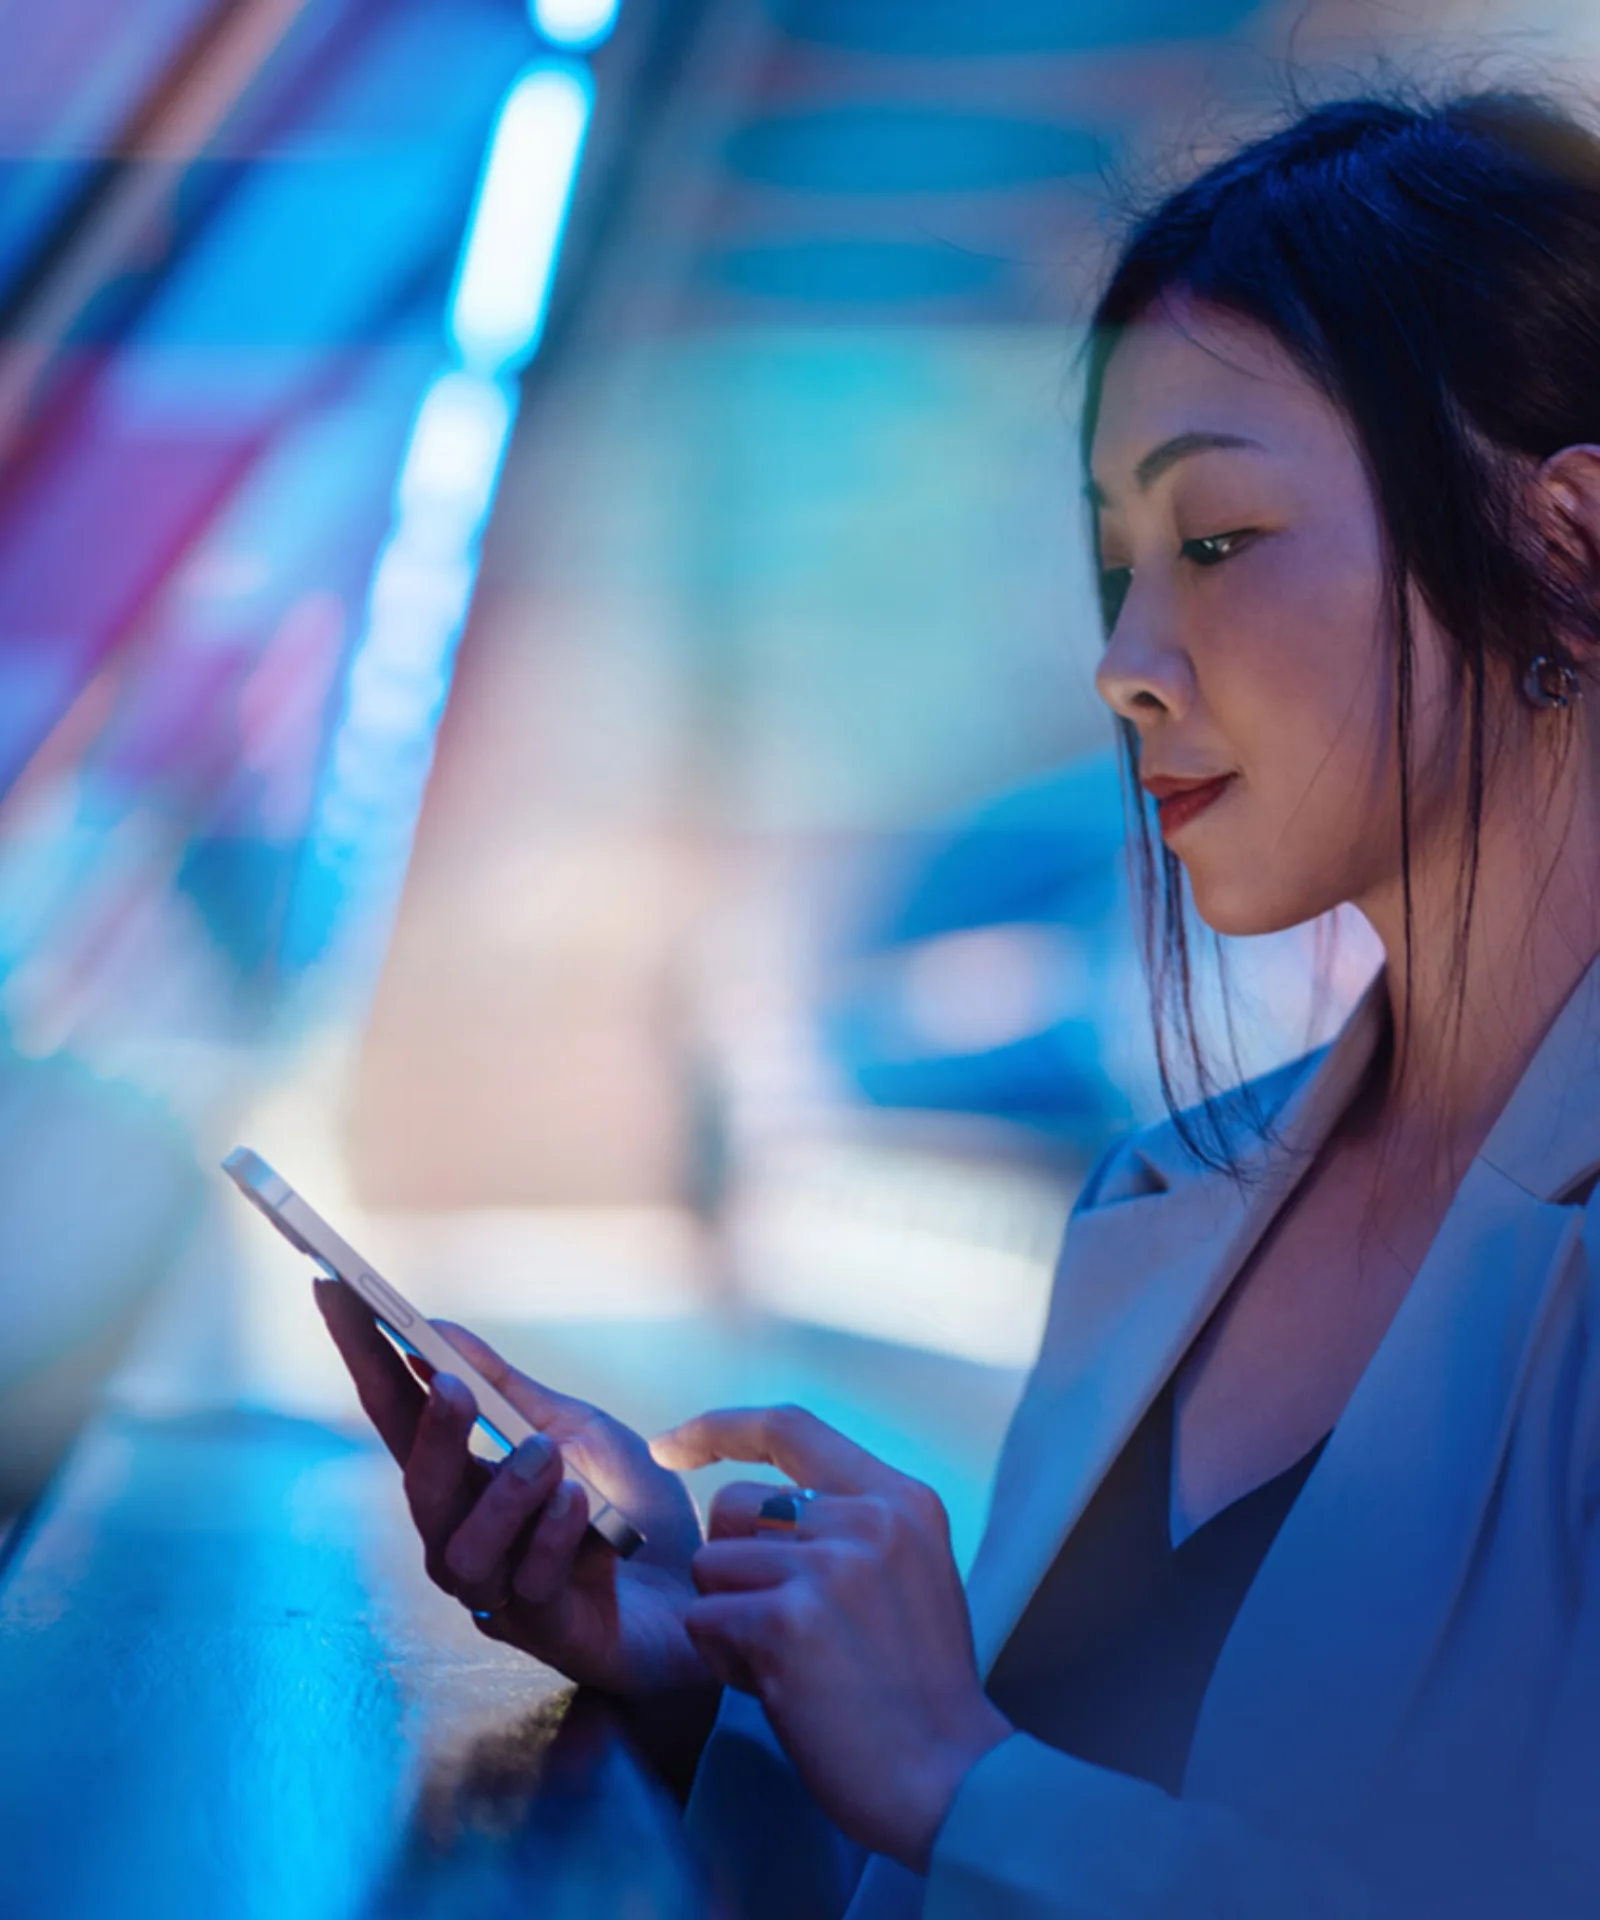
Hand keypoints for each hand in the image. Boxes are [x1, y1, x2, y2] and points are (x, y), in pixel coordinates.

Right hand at [314, 1279, 709, 1700]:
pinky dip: (555, 1536)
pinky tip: (582, 1506)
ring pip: (462, 1548)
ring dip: (505, 1491)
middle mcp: (465, 1538)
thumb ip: (506, 1389)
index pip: (399, 1416)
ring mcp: (500, 1592)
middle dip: (430, 1434)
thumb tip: (436, 1328)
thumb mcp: (575, 1428)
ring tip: (547, 1454)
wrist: (703, 1587)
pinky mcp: (547, 1633)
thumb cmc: (632, 1510)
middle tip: (450, 1385)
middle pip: (419, 1490)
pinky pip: (530, 1584)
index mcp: (465, 1482)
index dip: (363, 1358)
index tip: (335, 1292)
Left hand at [652, 1405, 1011, 1870]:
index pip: (791, 1426)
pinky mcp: (788, 1621)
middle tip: (781, 1627)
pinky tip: (777, 1690)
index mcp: (900, 1499)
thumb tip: (768, 1508)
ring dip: (728, 1619)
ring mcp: (829, 1566)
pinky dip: (723, 1660)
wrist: (951, 1778)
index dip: (719, 1428)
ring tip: (786, 1663)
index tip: (669, 1445)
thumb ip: (853, 1528)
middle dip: (731, 1565)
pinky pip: (704, 1620)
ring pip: (711, 1565)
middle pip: (732, 1503)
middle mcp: (867, 1518)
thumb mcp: (911, 1572)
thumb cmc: (923, 1690)